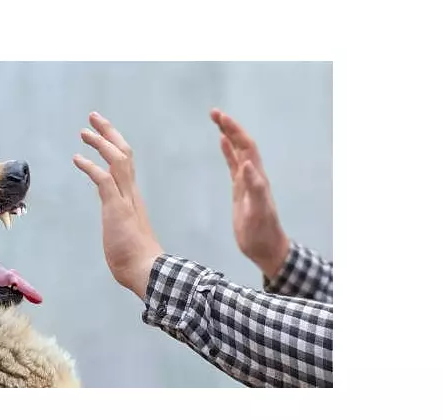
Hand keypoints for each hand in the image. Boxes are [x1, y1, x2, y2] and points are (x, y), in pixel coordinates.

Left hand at [73, 112, 162, 299]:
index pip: (126, 163)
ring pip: (117, 160)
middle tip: (94, 117)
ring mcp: (125, 200)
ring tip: (84, 131)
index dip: (114, 144)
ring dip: (100, 143)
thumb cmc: (136, 261)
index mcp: (133, 198)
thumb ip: (120, 227)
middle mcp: (131, 194)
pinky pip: (104, 180)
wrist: (147, 271)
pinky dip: (90, 166)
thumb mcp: (124, 235)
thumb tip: (117, 233)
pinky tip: (77, 159)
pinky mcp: (116, 209)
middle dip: (109, 132)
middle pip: (124, 153)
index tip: (103, 133)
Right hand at [210, 108, 289, 279]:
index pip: (246, 147)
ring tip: (217, 121)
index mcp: (257, 177)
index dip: (234, 131)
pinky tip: (222, 144)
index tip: (220, 117)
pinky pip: (233, 165)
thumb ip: (255, 187)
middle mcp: (253, 175)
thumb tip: (247, 163)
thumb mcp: (258, 211)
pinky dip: (228, 152)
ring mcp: (247, 182)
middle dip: (230, 127)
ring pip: (238, 152)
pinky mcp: (240, 190)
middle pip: (242, 144)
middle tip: (214, 113)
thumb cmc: (262, 232)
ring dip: (229, 135)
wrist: (265, 247)